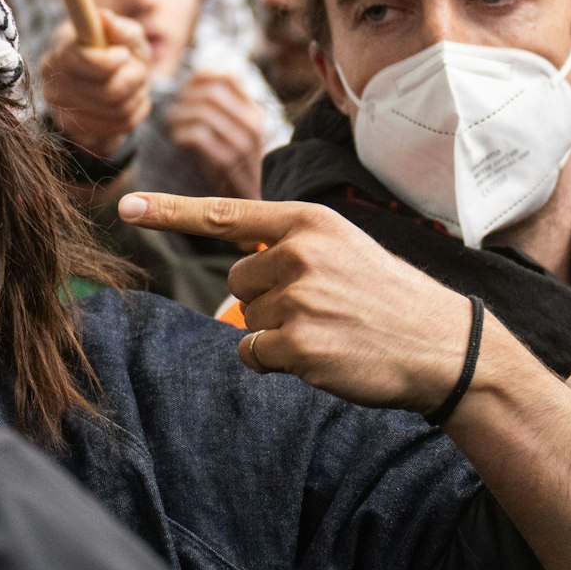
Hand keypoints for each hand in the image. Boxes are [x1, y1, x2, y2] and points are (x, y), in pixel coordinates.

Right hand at [39, 12, 152, 157]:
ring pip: (115, 112)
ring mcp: (57, 103)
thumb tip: (105, 18)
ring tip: (134, 87)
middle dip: (133, 81)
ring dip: (135, 98)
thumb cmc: (122, 53)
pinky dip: (129, 116)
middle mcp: (51, 73)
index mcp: (63, 44)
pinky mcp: (68, 127)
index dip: (108, 62)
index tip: (124, 55)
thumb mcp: (129, 36)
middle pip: (106, 92)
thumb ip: (121, 29)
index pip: (80, 59)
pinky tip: (125, 104)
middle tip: (136, 72)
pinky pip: (113, 129)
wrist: (113, 89)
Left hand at [119, 192, 471, 410]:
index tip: (127, 208)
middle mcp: (299, 253)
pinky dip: (277, 362)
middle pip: (237, 280)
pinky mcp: (296, 344)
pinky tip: (323, 355)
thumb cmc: (386, 300)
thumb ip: (288, 252)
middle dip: (268, 299)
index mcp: (309, 223)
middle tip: (325, 308)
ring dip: (278, 332)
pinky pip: (252, 353)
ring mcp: (297, 299)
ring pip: (246, 319)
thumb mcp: (343, 251)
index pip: (224, 214)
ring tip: (331, 329)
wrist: (443, 347)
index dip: (169, 212)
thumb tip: (235, 285)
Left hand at [164, 71, 267, 199]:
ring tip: (172, 128)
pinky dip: (181, 135)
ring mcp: (243, 144)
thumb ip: (218, 108)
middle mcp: (253, 125)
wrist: (246, 212)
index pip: (226, 77)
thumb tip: (197, 76)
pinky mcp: (229, 164)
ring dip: (179, 117)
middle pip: (211, 92)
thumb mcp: (228, 135)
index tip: (183, 92)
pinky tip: (177, 142)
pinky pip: (199, 136)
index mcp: (254, 113)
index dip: (198, 79)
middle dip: (184, 99)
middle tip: (171, 113)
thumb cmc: (228, 172)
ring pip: (203, 112)